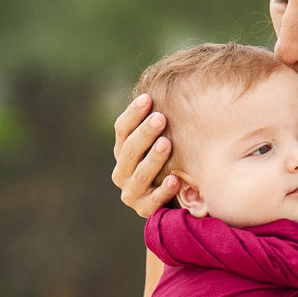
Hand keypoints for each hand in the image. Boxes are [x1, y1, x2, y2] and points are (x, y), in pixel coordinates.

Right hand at [112, 93, 179, 216]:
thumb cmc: (171, 163)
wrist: (173, 201)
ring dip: (153, 159)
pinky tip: (175, 180)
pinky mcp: (144, 211)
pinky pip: (153, 201)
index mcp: (122, 152)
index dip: (133, 114)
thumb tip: (167, 85)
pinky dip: (163, 191)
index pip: (122, 130)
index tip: (148, 97)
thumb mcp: (163, 142)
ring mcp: (131, 193)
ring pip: (139, 174)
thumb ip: (159, 123)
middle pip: (129, 150)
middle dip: (145, 133)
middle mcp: (121, 172)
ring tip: (167, 144)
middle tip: (160, 118)